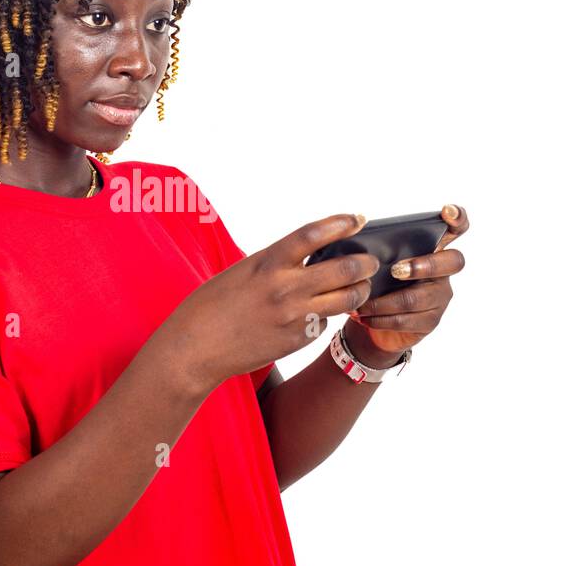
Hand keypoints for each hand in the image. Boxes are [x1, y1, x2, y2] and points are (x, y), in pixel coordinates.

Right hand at [158, 213, 380, 392]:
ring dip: (360, 291)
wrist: (195, 348)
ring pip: (347, 300)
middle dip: (365, 263)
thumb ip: (277, 263)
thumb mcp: (243, 271)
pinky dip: (330, 315)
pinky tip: (324, 312)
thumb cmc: (212, 305)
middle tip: (370, 261)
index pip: (314, 234)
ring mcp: (294, 316)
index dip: (341, 223)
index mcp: (268, 262)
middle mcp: (285, 288)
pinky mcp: (297, 340)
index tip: (358, 218)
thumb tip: (310, 258)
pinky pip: (325, 323)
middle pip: (344, 269)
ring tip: (361, 287)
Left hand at [347, 203, 468, 355]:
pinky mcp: (430, 320)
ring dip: (384, 301)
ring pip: (418, 298)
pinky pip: (406, 320)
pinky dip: (380, 318)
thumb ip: (378, 250)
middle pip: (453, 262)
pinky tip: (364, 316)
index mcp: (432, 248)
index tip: (446, 211)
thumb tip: (355, 242)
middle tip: (395, 270)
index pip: (456, 228)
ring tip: (361, 303)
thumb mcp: (378, 262)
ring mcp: (440, 297)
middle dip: (425, 265)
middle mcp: (443, 271)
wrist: (376, 321)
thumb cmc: (379, 282)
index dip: (458, 217)